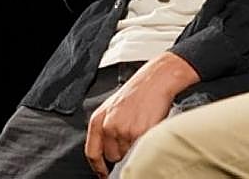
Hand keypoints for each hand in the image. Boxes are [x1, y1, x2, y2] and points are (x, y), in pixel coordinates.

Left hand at [84, 53, 197, 177]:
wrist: (156, 79)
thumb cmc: (137, 91)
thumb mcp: (113, 107)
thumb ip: (106, 128)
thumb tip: (106, 151)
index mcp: (98, 119)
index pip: (92, 153)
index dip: (99, 167)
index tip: (104, 173)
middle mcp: (108, 126)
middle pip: (112, 156)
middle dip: (121, 152)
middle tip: (131, 136)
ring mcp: (124, 130)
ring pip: (127, 154)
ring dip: (134, 147)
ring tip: (140, 127)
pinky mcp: (140, 133)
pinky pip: (141, 149)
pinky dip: (145, 143)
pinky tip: (147, 127)